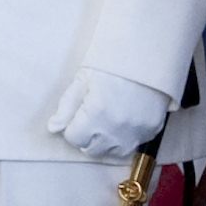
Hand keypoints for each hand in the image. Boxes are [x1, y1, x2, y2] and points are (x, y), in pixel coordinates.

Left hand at [48, 67, 169, 159]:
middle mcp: (116, 126)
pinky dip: (127, 137)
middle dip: (87, 136)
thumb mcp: (84, 79)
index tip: (78, 116)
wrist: (147, 53)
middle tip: (92, 117)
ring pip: (113, 151)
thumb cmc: (113, 63)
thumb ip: (67, 105)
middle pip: (92, 149)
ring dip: (107, 141)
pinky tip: (125, 120)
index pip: (74, 138)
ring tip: (108, 121)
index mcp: (96, 112)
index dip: (72, 127)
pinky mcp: (152, 129)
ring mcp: (136, 130)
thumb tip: (54, 128)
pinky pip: (134, 145)